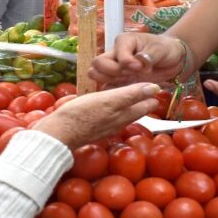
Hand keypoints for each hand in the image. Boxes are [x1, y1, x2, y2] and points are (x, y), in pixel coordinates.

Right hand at [33, 83, 160, 148]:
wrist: (59, 133)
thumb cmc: (82, 114)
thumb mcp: (109, 100)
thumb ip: (132, 94)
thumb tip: (155, 88)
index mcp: (124, 114)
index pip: (145, 103)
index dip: (151, 93)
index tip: (158, 83)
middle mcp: (118, 122)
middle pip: (135, 109)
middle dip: (143, 99)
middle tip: (148, 87)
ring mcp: (106, 125)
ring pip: (123, 113)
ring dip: (130, 103)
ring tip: (133, 93)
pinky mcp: (95, 127)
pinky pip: (111, 115)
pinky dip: (116, 107)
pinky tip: (110, 104)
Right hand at [89, 33, 184, 85]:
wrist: (172, 59)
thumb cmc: (165, 49)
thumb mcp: (160, 50)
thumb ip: (147, 57)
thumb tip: (137, 64)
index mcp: (124, 42)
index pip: (116, 54)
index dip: (127, 63)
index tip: (140, 67)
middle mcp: (115, 53)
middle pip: (98, 63)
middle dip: (113, 73)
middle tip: (129, 76)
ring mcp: (114, 67)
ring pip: (97, 74)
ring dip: (110, 81)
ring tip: (128, 82)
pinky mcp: (118, 80)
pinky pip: (106, 86)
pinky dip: (111, 92)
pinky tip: (125, 94)